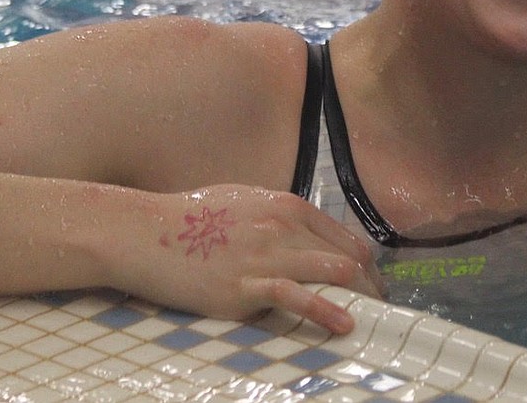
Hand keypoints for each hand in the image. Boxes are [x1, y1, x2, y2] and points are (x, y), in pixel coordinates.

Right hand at [101, 184, 382, 333]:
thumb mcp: (244, 202)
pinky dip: (326, 311)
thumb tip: (304, 236)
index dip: (366, 263)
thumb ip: (278, 218)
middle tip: (379, 306)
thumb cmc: (191, 219)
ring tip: (371, 317)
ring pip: (333, 271)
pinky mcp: (246, 285)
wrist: (147, 234)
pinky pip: (297, 297)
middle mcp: (283, 226)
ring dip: (358, 296)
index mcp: (286, 205)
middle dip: (370, 283)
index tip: (371, 283)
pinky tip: (344, 324)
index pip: (345, 236)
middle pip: (348, 255)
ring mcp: (266, 255)